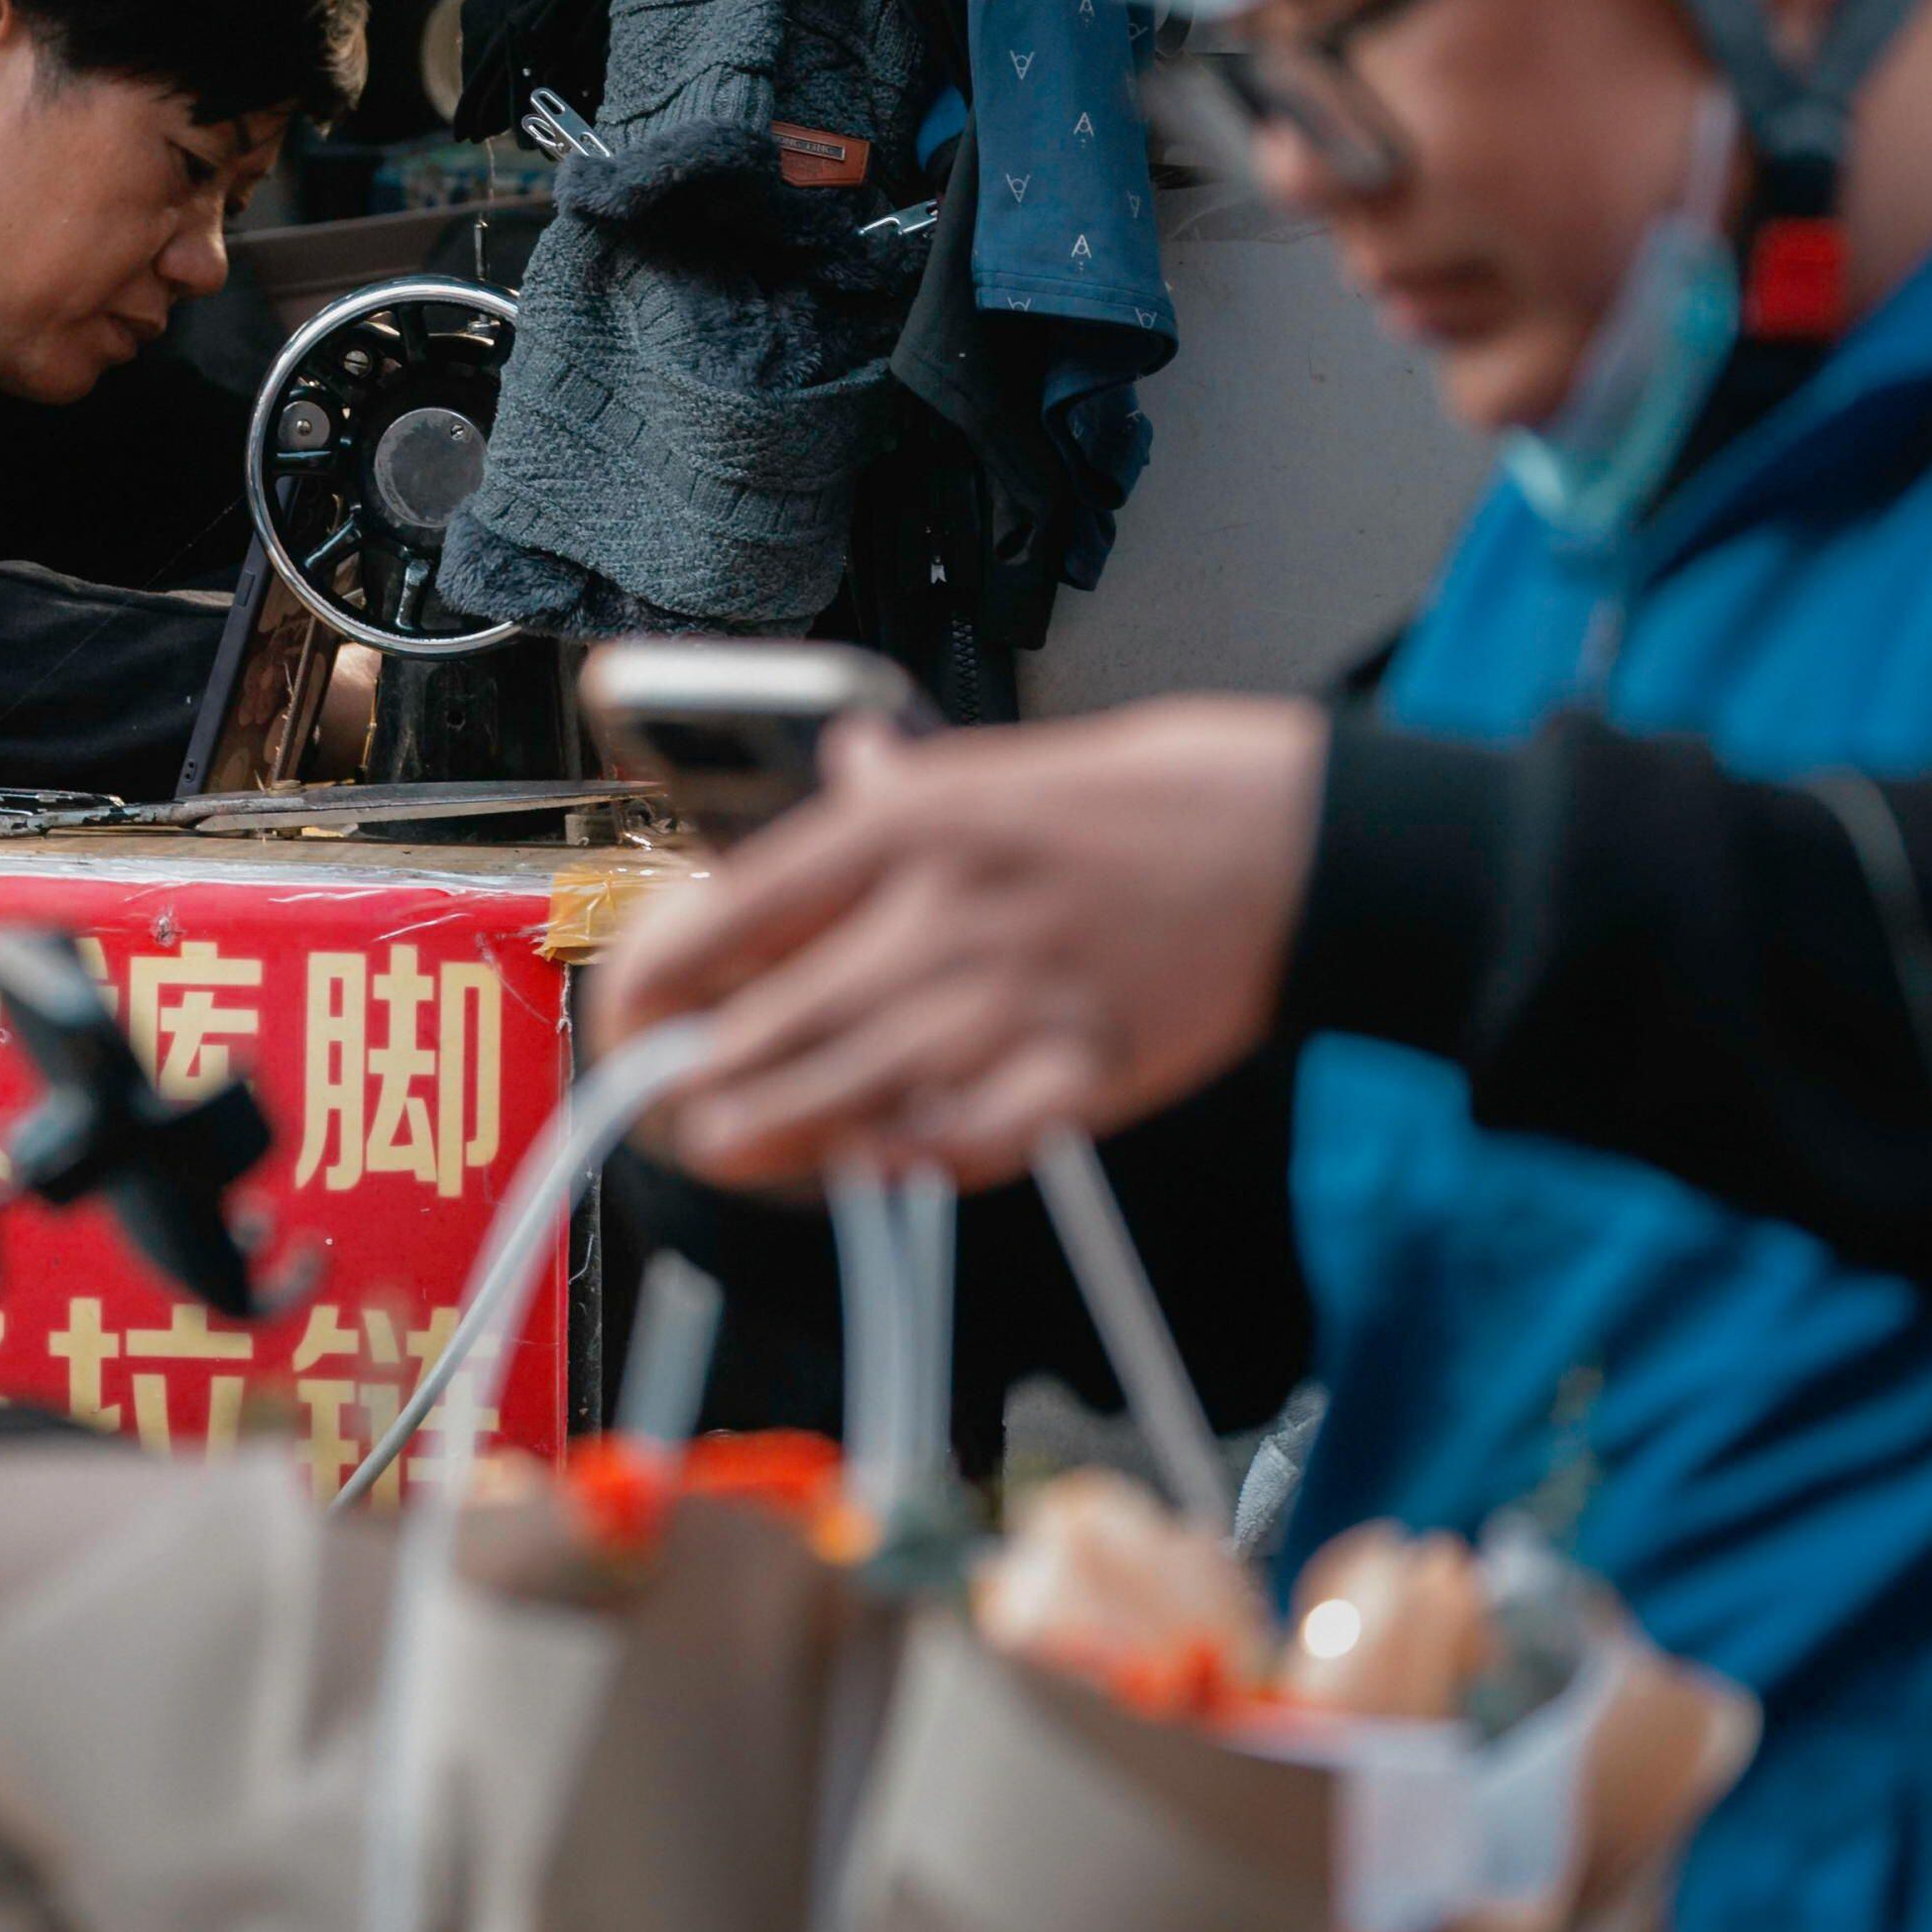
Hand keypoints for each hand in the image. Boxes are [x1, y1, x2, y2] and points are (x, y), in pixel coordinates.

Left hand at [590, 694, 1329, 1186]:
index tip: (629, 1010)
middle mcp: (951, 909)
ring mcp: (1018, 997)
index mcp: (916, 821)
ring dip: (778, 1134)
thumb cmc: (1149, 800)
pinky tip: (875, 1168)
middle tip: (663, 1103)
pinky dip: (915, 1163)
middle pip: (780, 1019)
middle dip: (703, 1079)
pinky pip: (973, 1140)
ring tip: (725, 1150)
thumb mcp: (1000, 763)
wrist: (1301, 843)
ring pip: (857, 1093)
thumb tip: (837, 773)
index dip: (662, 976)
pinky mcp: (1086, 1068)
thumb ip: (900, 792)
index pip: (742, 906)